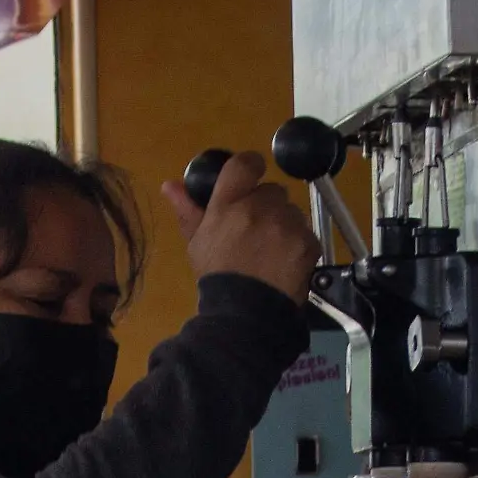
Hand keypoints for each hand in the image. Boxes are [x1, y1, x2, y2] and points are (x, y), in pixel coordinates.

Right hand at [162, 150, 321, 304]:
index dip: (249, 167)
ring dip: (283, 224)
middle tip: (254, 231)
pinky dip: (297, 244)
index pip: (245, 164)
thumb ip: (188, 209)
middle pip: (271, 191)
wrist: (245, 313)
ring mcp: (288, 224)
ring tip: (270, 251)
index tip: (249, 179)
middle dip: (265, 206)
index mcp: (229, 204)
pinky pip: (305, 232)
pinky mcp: (308, 241)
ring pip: (290, 211)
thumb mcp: (197, 242)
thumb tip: (170, 185)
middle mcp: (261, 207)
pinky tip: (284, 262)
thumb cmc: (217, 276)